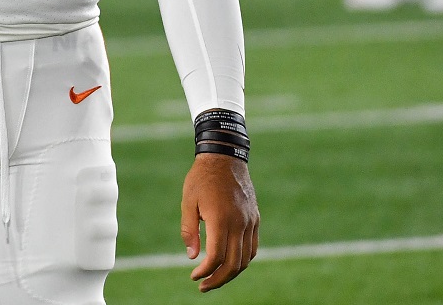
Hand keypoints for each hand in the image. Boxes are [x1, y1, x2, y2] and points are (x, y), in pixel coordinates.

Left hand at [182, 153, 259, 292]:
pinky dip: (243, 260)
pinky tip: (230, 262)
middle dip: (218, 280)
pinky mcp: (254, 218)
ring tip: (215, 278)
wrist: (225, 156)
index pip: (216, 257)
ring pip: (246, 258)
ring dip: (231, 273)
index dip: (205, 271)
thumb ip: (189, 230)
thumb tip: (192, 257)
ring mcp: (250, 221)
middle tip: (203, 286)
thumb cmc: (202, 178)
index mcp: (221, 219)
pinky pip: (252, 247)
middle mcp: (239, 223)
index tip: (194, 276)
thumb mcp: (188, 201)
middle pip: (233, 264)